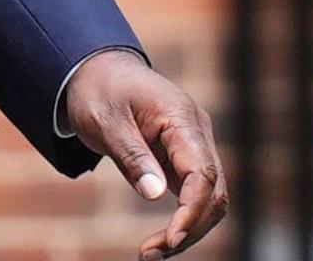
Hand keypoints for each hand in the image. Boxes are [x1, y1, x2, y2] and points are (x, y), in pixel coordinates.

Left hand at [62, 49, 230, 258]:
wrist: (98, 71)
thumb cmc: (100, 92)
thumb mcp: (105, 122)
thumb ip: (131, 156)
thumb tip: (155, 195)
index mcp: (181, 117)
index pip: (202, 172)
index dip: (192, 210)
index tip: (171, 238)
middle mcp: (196, 132)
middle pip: (214, 191)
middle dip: (190, 228)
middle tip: (150, 254)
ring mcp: (194, 146)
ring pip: (209, 198)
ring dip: (188, 229)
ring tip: (151, 253)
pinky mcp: (184, 158)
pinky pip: (195, 194)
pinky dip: (183, 219)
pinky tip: (162, 240)